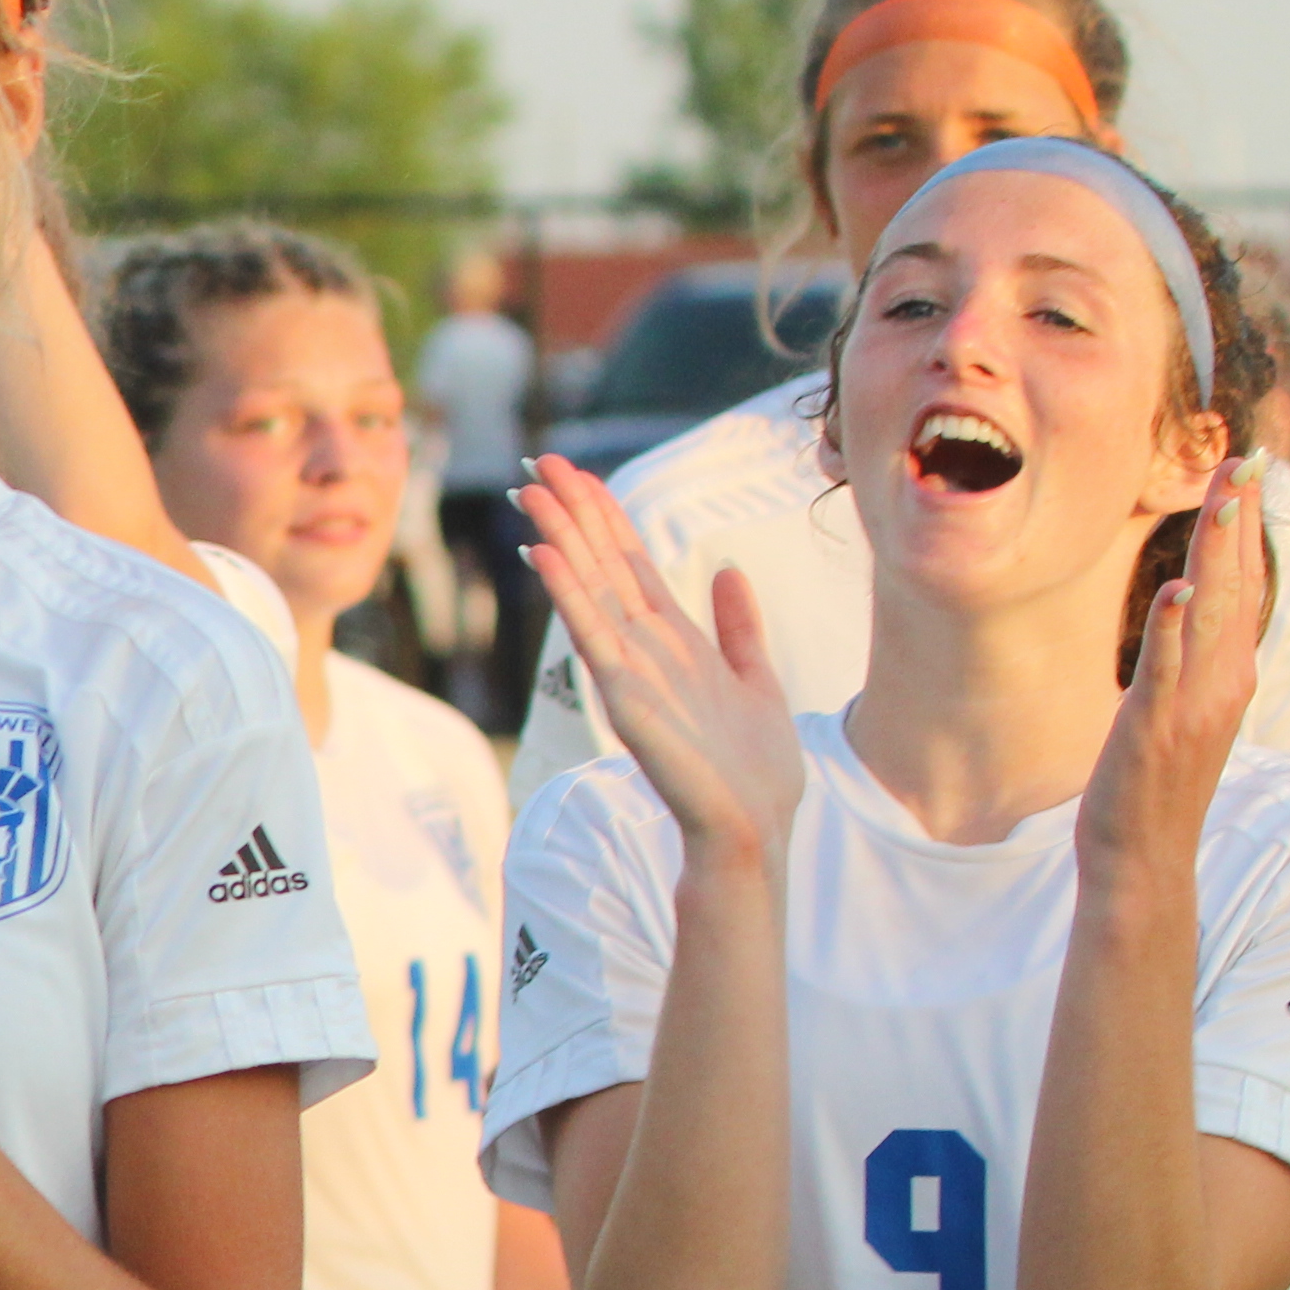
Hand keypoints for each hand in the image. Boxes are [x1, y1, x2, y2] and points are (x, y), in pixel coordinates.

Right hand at [519, 456, 798, 867]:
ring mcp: (630, 673)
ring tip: (532, 492)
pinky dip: (569, 594)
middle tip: (537, 462)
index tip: (577, 474)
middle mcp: (644, 650)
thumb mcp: (757, 677)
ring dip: (560, 538)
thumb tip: (728, 569)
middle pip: (601, 565)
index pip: (631, 563)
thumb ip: (739, 626)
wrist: (752, 827)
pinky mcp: (626, 699)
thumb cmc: (753, 768)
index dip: (605, 516)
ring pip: (590, 589)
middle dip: (572, 512)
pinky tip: (546, 556)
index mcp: (673, 641)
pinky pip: (593, 635)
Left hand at [1079, 453, 1273, 878]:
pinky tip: (1174, 590)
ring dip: (1215, 556)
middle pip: (1237, 587)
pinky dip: (1170, 629)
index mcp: (1231, 676)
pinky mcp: (1153, 726)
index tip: (1244, 475)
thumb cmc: (1153, 786)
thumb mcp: (1183, 713)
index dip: (1248, 531)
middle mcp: (1223, 683)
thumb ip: (1192, 663)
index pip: (1246, 587)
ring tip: (1220, 501)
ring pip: (1209, 616)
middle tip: (1241, 461)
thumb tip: (1190, 615)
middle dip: (1238, 522)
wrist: (1142, 858)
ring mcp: (1192, 705)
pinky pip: (1164, 669)